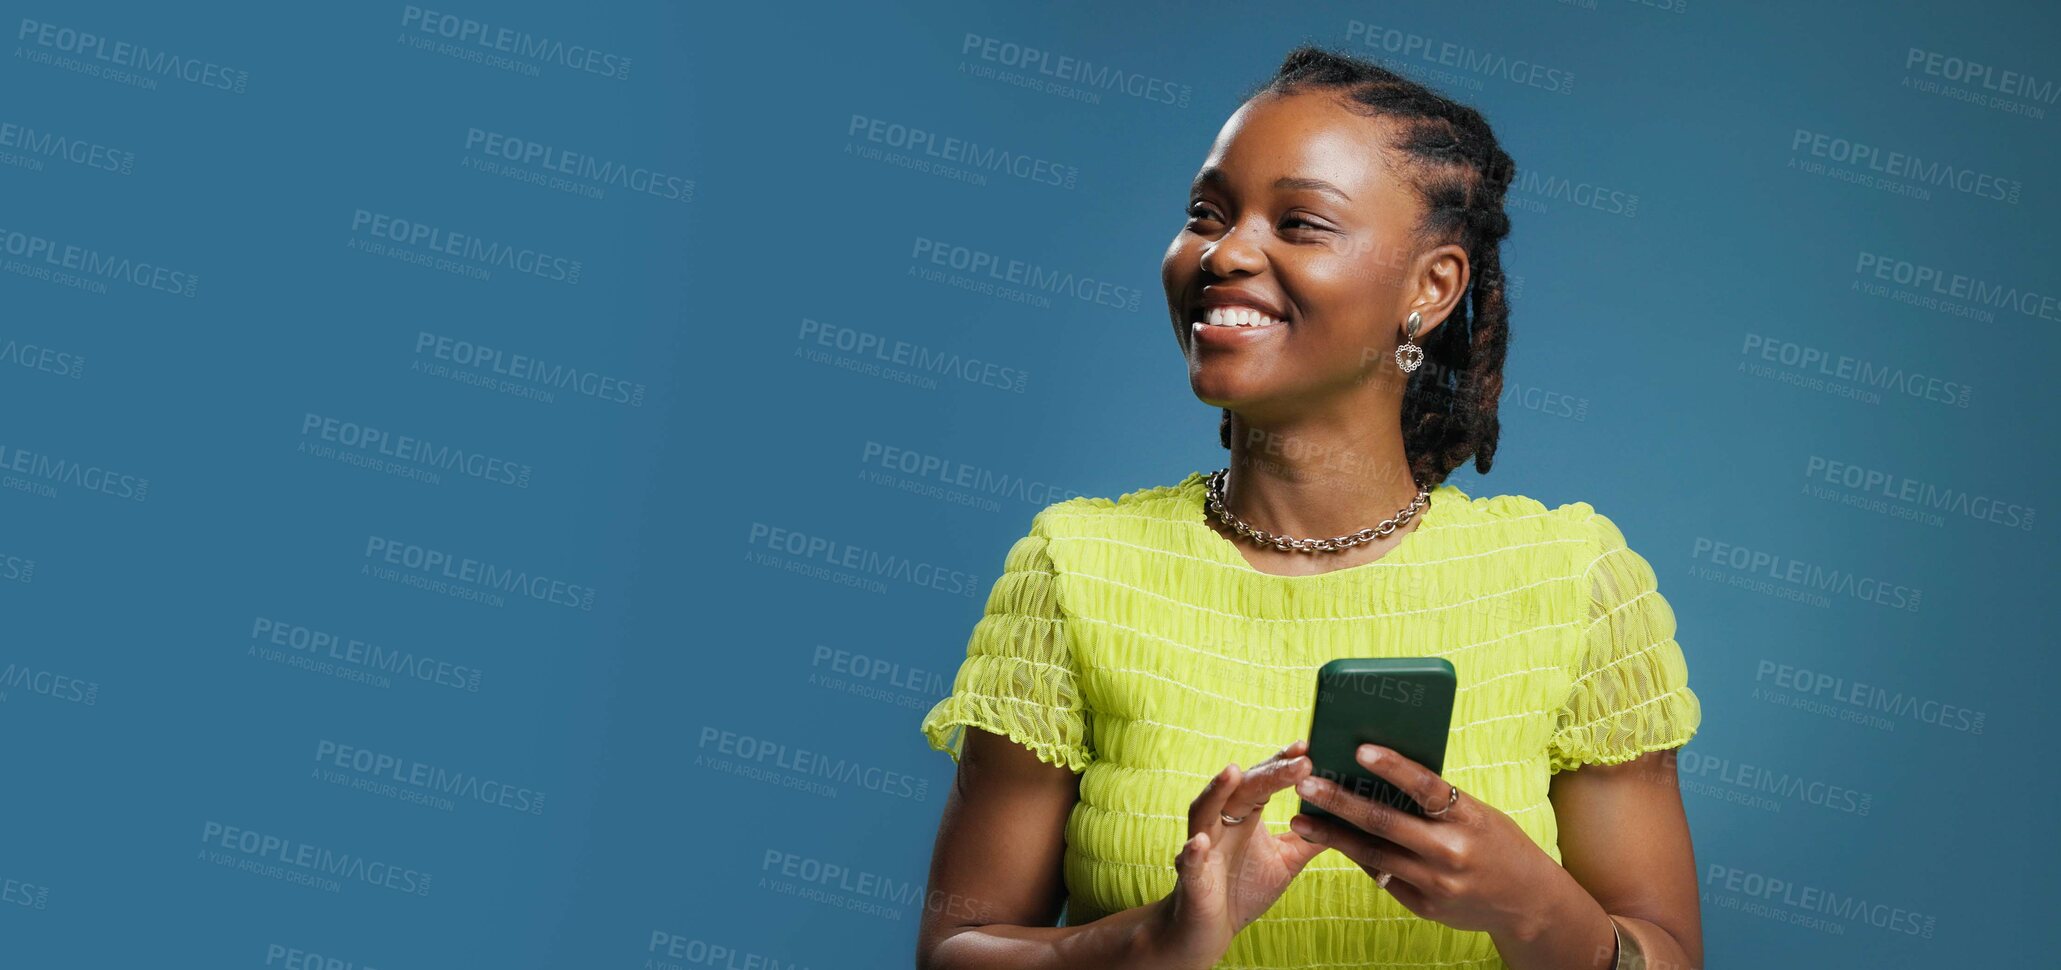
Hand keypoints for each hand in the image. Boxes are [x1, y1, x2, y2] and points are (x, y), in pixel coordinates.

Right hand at [1152, 740, 1328, 966]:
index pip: (1263, 781)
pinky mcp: (1191, 878)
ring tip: (1233, 772)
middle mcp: (1220, 822)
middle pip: (1241, 789)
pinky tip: (1201, 843)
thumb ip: (1311, 837)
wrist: (1209, 931)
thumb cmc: (1244, 889)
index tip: (1307, 746)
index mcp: (1244, 815)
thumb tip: (1348, 815)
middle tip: (1300, 760)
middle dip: (1269, 774)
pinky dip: (1192, 852)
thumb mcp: (1287, 861)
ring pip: (1204, 811)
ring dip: (1217, 792)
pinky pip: (1188, 862)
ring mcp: (1202, 846)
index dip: (1282, 763)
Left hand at [1287, 744, 1568, 939]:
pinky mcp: (1426, 907)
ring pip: (1375, 855)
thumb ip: (1437, 800)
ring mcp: (1437, 884)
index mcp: (1469, 818)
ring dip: (1334, 835)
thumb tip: (1380, 773)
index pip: (1426, 787)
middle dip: (1341, 802)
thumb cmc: (1497, 842)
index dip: (1393, 767)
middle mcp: (1452, 852)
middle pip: (1386, 824)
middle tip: (1306, 784)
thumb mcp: (1477, 813)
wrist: (1528, 902)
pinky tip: (1333, 841)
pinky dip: (1358, 856)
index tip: (1360, 749)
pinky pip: (1383, 877)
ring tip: (1301, 819)